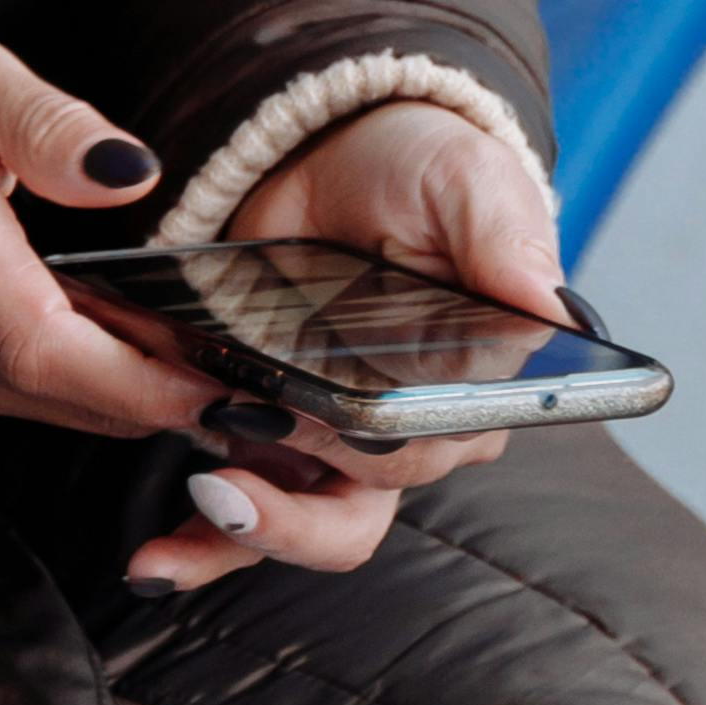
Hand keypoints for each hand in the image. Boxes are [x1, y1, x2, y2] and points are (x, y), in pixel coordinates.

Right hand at [0, 36, 237, 444]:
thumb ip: (48, 123)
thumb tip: (131, 172)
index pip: (42, 343)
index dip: (140, 379)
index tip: (225, 385)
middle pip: (58, 392)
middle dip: (164, 402)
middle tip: (265, 394)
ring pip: (43, 406)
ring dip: (134, 404)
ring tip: (229, 385)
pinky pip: (18, 397)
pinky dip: (89, 393)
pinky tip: (148, 368)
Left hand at [121, 93, 564, 601]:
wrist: (333, 147)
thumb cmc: (422, 169)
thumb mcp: (467, 181)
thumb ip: (504, 239)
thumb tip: (550, 308)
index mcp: (476, 383)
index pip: (439, 446)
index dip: (385, 455)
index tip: (329, 434)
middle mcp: (411, 429)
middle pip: (363, 506)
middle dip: (296, 504)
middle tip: (234, 471)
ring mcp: (334, 441)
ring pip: (307, 526)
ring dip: (248, 537)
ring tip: (197, 509)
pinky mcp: (269, 433)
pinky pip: (246, 511)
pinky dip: (202, 544)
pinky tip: (155, 557)